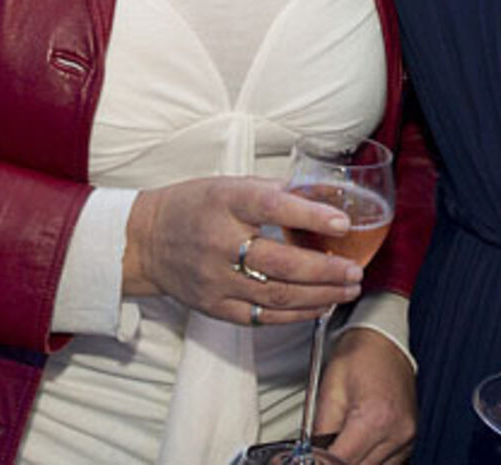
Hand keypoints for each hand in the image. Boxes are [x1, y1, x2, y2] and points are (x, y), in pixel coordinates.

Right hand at [123, 177, 362, 324]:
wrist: (145, 241)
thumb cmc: (194, 206)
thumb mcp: (230, 184)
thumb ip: (277, 190)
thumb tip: (326, 194)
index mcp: (226, 202)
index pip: (272, 207)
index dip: (310, 215)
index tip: (343, 223)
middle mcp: (220, 242)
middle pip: (281, 263)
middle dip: (326, 270)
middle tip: (355, 271)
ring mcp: (216, 279)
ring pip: (276, 295)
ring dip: (320, 296)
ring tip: (348, 290)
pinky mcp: (214, 306)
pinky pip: (262, 317)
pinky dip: (296, 315)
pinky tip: (320, 306)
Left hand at [313, 327, 414, 463]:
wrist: (385, 338)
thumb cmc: (360, 354)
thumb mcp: (329, 390)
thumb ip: (319, 431)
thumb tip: (310, 455)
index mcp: (375, 417)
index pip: (340, 462)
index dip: (319, 462)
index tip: (309, 458)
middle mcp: (397, 431)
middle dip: (335, 462)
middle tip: (320, 452)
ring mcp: (408, 437)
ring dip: (354, 462)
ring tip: (340, 446)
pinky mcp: (411, 438)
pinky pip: (387, 464)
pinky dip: (369, 460)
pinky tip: (358, 446)